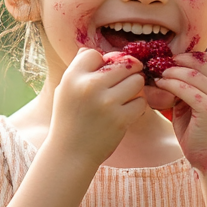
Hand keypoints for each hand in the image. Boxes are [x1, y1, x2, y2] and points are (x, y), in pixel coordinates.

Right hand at [48, 48, 147, 165]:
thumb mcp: (65, 90)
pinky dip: (137, 107)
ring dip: (134, 88)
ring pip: (137, 80)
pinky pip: (141, 101)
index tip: (103, 75)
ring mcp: (106, 102)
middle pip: (124, 64)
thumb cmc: (70, 119)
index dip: (103, 63)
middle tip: (122, 84)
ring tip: (124, 98)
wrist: (70, 154)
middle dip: (127, 73)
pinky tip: (126, 113)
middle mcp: (89, 86)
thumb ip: (79, 70)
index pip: (96, 54)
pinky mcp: (121, 118)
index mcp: (72, 77)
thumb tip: (96, 52)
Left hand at [155, 50, 206, 171]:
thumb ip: (189, 88)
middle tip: (158, 63)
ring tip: (157, 74)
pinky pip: (185, 88)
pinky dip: (170, 84)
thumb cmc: (199, 134)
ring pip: (191, 74)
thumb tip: (169, 69)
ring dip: (171, 72)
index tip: (170, 59)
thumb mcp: (194, 105)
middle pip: (199, 64)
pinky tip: (159, 84)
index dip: (188, 57)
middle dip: (177, 62)